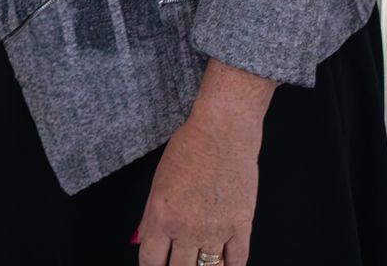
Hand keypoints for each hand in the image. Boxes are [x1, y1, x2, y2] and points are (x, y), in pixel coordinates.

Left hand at [135, 111, 260, 265]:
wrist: (222, 133)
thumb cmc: (188, 149)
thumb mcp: (159, 183)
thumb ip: (152, 216)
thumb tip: (145, 240)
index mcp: (161, 215)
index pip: (151, 261)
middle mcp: (186, 228)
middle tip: (178, 264)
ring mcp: (216, 230)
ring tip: (199, 263)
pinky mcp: (241, 226)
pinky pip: (237, 261)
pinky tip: (224, 265)